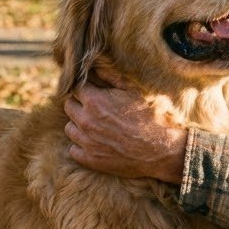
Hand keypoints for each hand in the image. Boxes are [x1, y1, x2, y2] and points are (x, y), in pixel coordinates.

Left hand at [63, 74, 187, 182]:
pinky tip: (95, 141)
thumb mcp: (133, 91)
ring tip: (94, 124)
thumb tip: (95, 68)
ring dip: (78, 124)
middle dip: (78, 104)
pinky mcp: (90, 159)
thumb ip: (111, 77)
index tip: (92, 91)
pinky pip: (73, 149)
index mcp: (95, 101)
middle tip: (94, 107)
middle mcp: (86, 121)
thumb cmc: (149, 117)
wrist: (160, 149)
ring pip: (69, 128)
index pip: (75, 88)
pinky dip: (81, 145)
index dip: (85, 88)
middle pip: (68, 106)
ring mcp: (86, 142)